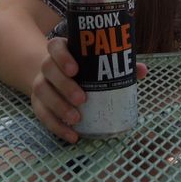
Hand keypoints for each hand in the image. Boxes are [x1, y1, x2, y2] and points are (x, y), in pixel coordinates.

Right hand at [30, 37, 147, 142]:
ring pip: (42, 92)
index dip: (62, 56)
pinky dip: (56, 126)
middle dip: (64, 85)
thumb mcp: (96, 62)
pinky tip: (72, 135)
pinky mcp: (37, 103)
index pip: (55, 46)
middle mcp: (47, 65)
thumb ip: (118, 63)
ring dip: (59, 107)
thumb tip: (142, 70)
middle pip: (48, 70)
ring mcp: (40, 84)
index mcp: (60, 50)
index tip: (75, 69)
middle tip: (82, 98)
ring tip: (76, 119)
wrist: (55, 76)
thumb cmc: (82, 67)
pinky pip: (42, 115)